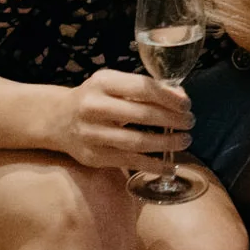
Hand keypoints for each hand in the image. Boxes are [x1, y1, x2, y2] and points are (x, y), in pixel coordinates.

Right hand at [49, 68, 192, 171]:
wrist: (59, 119)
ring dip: (166, 143)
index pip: (143, 88)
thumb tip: (180, 99)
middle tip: (190, 123)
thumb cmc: (96, 97)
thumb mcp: (114, 83)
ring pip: (137, 141)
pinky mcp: (93, 156)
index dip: (169, 97)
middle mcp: (94, 107)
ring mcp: (91, 133)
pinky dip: (153, 165)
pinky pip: (129, 162)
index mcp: (102, 83)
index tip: (186, 104)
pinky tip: (169, 166)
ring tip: (184, 141)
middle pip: (142, 115)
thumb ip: (143, 88)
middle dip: (172, 120)